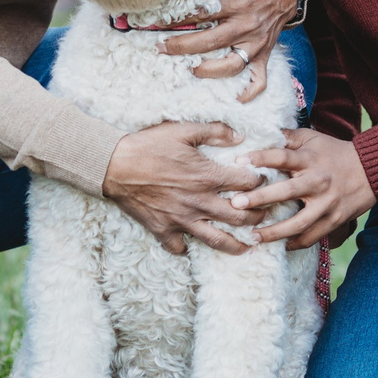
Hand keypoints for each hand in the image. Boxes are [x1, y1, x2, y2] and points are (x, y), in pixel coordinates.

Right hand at [101, 121, 263, 255]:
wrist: (113, 164)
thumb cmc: (148, 145)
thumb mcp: (183, 129)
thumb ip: (214, 131)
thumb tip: (239, 136)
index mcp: (207, 176)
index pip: (247, 183)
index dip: (260, 181)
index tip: (263, 180)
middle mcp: (199, 201)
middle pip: (240, 217)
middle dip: (258, 216)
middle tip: (264, 214)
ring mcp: (181, 219)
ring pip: (217, 240)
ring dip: (237, 245)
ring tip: (248, 246)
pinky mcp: (163, 230)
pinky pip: (180, 247)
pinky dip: (187, 247)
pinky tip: (193, 244)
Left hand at [158, 0, 297, 101]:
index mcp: (236, 3)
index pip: (201, 15)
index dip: (178, 20)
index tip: (158, 24)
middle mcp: (245, 26)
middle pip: (210, 42)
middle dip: (182, 47)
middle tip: (161, 48)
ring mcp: (256, 44)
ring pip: (232, 64)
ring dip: (209, 70)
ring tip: (191, 70)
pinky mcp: (264, 55)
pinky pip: (260, 79)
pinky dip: (250, 92)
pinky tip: (236, 98)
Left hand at [236, 128, 372, 249]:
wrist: (372, 169)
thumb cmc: (335, 152)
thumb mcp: (313, 138)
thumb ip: (287, 137)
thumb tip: (260, 131)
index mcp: (310, 159)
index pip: (282, 156)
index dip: (260, 157)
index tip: (238, 161)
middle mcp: (318, 181)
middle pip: (287, 191)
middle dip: (260, 199)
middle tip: (236, 205)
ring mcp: (327, 204)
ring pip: (299, 222)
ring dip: (274, 232)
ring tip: (253, 236)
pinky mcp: (334, 220)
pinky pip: (312, 236)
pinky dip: (295, 243)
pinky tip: (280, 246)